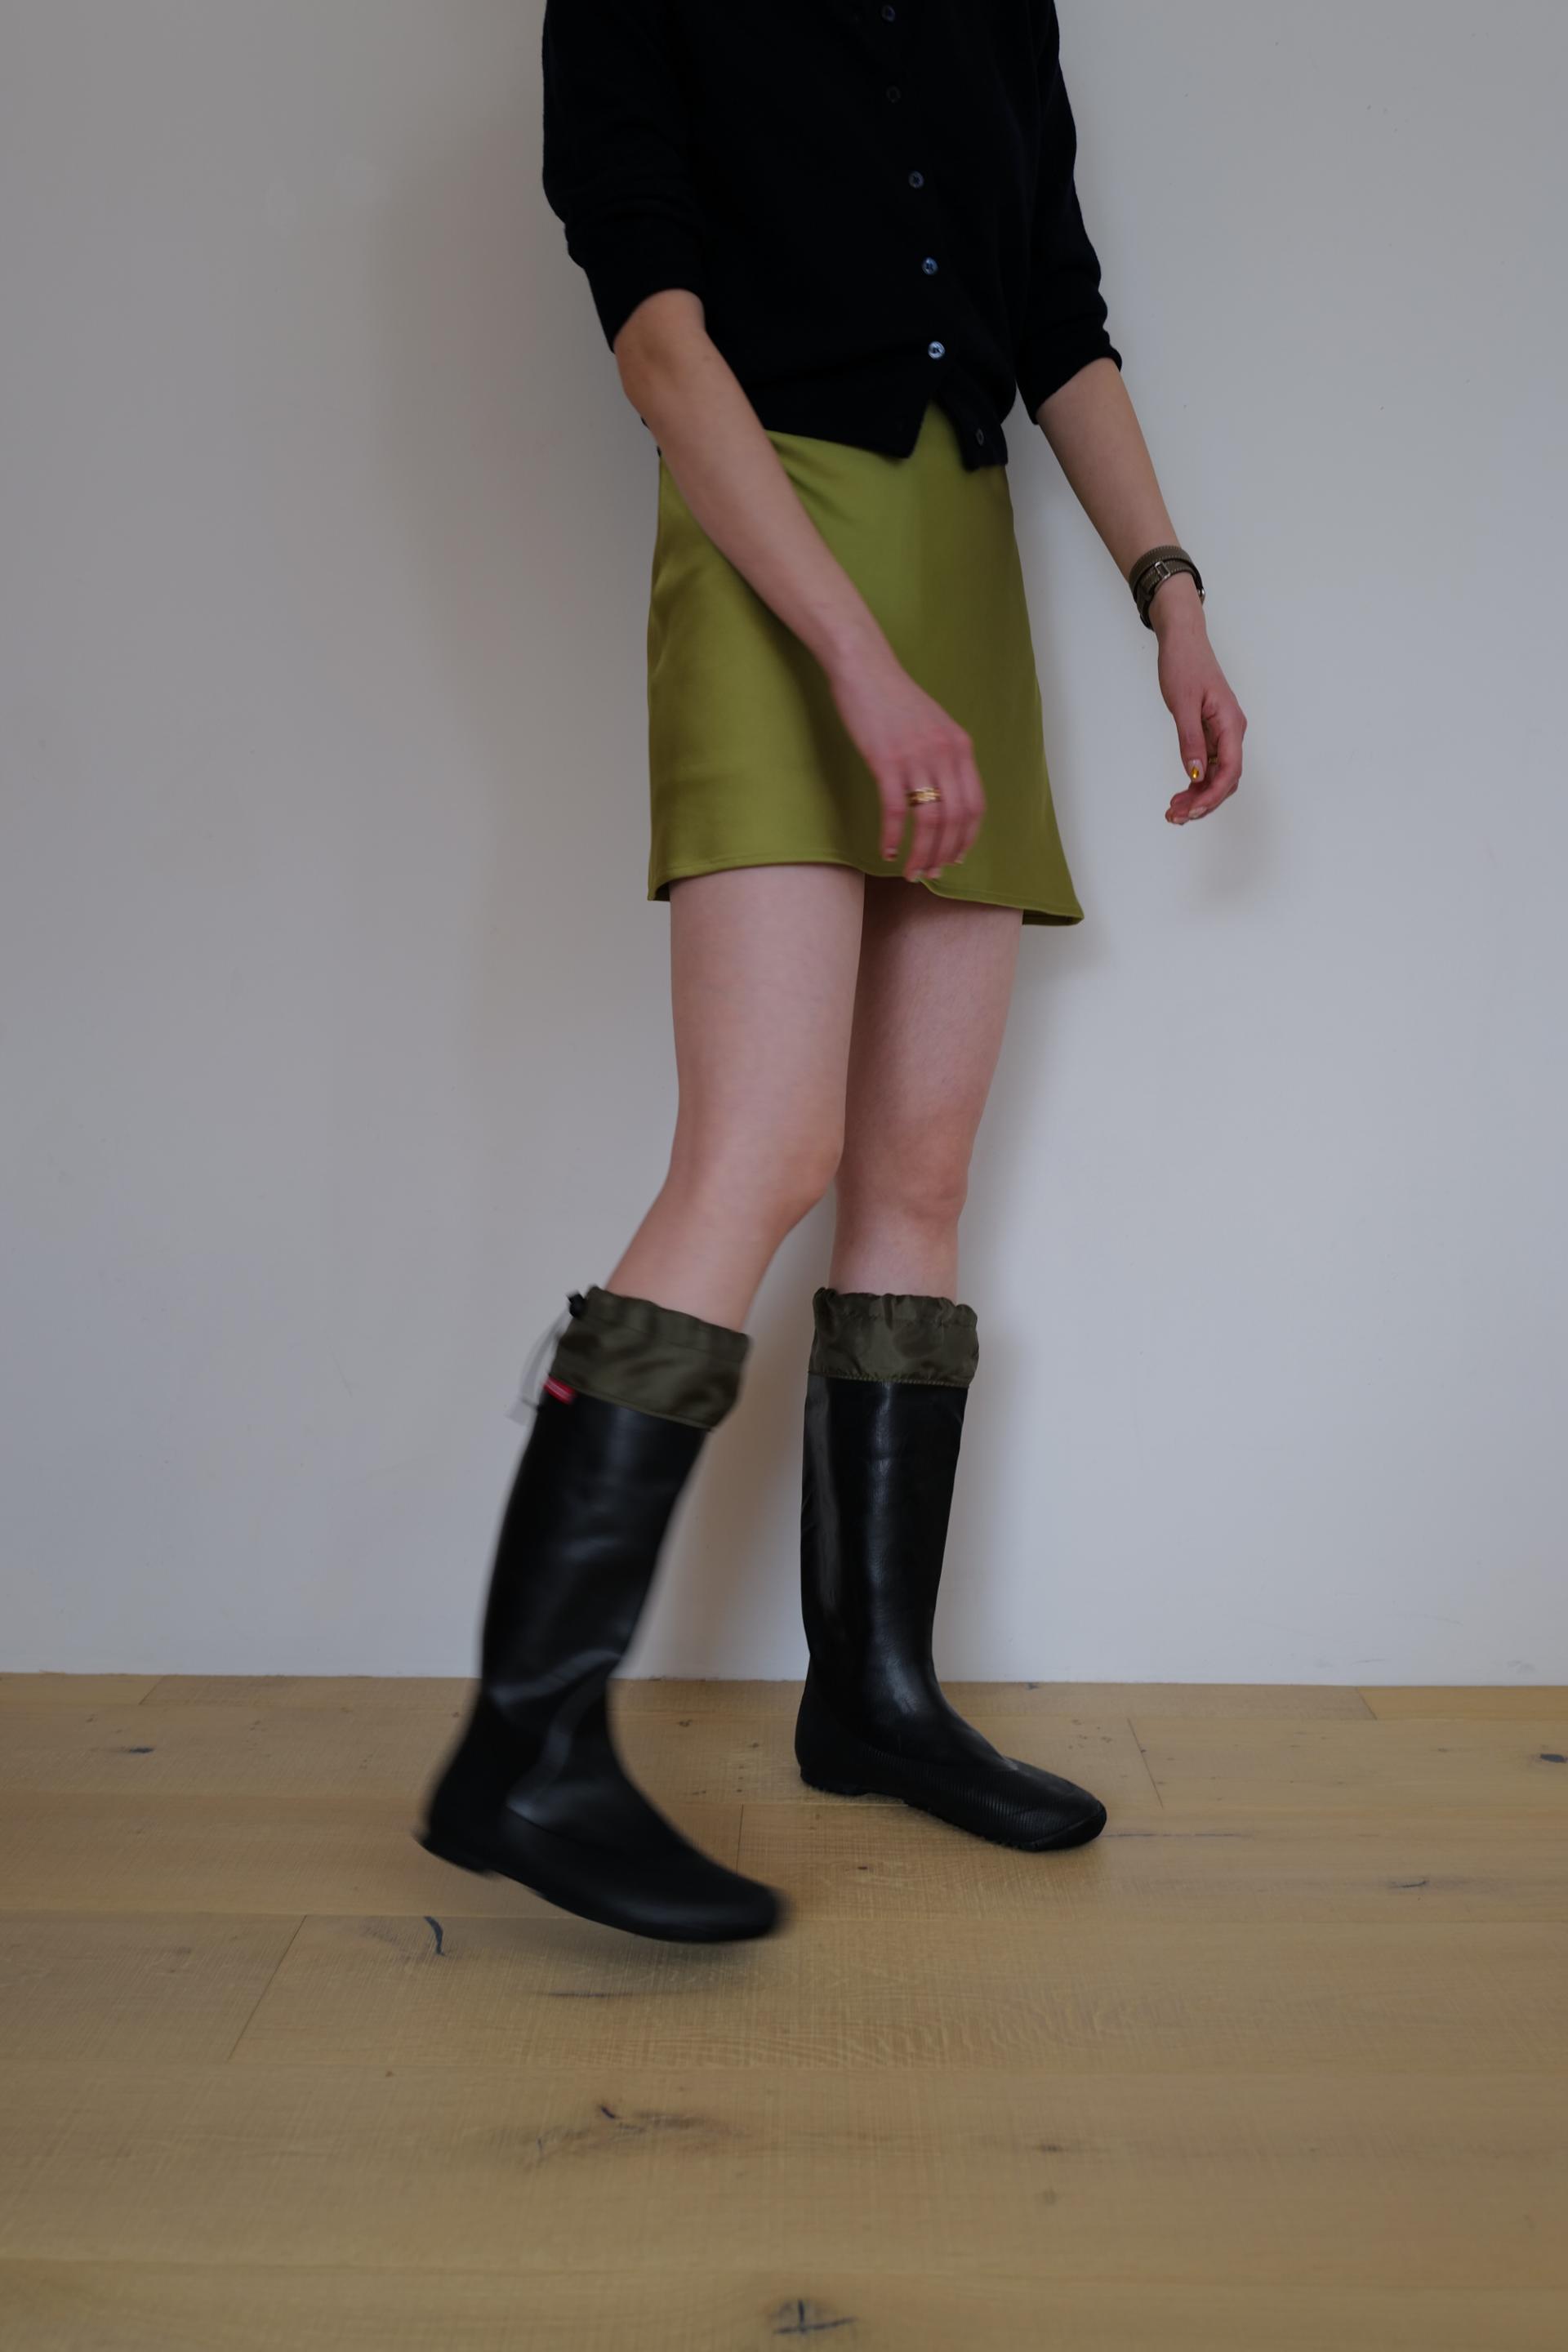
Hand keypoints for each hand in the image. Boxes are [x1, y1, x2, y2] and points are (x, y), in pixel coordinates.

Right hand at [826, 637, 985, 879]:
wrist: (865, 669)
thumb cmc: (894, 699)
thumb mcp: (933, 725)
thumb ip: (944, 756)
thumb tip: (945, 794)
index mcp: (960, 747)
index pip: (975, 805)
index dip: (968, 837)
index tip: (957, 857)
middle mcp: (945, 754)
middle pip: (955, 819)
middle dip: (945, 854)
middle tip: (932, 873)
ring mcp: (916, 758)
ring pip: (928, 821)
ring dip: (921, 854)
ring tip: (911, 871)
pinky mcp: (885, 762)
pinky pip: (895, 811)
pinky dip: (892, 837)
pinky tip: (886, 851)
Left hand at [1152, 582, 1246, 824]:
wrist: (1183, 641)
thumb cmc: (1185, 665)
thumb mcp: (1183, 705)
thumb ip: (1191, 741)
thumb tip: (1196, 774)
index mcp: (1231, 724)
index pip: (1229, 770)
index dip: (1212, 795)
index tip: (1192, 810)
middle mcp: (1232, 731)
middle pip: (1225, 778)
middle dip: (1203, 801)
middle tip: (1175, 816)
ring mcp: (1222, 733)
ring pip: (1216, 774)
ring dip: (1198, 794)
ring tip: (1174, 810)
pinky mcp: (1211, 732)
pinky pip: (1208, 764)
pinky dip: (1195, 780)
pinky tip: (1181, 792)